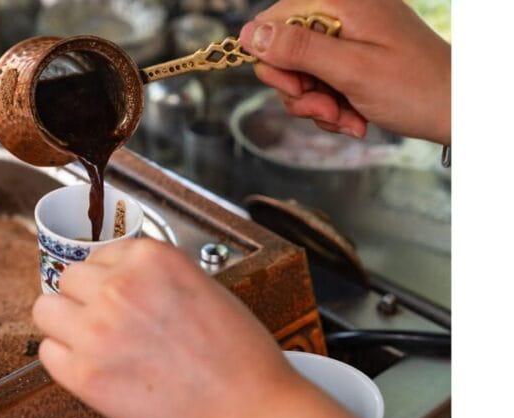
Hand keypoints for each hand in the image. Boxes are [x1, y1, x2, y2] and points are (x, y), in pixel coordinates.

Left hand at [32, 239, 387, 417]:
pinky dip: (65, 360)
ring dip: (65, 323)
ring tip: (92, 342)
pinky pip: (48, 353)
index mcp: (151, 258)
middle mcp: (119, 286)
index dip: (109, 278)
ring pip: (46, 309)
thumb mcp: (202, 286)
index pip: (100, 254)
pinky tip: (94, 367)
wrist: (248, 409)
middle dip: (85, 298)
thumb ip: (154, 276)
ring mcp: (97, 328)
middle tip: (105, 321)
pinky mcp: (85, 373)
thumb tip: (117, 278)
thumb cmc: (237, 355)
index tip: (117, 295)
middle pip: (68, 278)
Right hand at [239, 0, 450, 144]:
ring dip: (316, 105)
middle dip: (299, 89)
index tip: (298, 89)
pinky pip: (319, 83)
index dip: (275, 60)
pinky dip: (331, 106)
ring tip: (346, 118)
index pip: (273, 21)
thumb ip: (297, 49)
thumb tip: (248, 34)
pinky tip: (353, 118)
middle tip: (327, 109)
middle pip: (283, 51)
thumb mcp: (350, 70)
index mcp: (339, 2)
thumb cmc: (415, 88)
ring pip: (299, 73)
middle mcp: (340, 12)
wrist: (459, 110)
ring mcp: (347, 35)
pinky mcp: (352, 56)